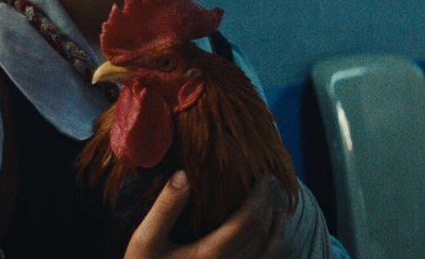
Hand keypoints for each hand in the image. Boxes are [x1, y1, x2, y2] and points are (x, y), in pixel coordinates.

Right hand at [124, 171, 286, 258]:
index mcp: (209, 255)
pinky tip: (269, 245)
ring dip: (278, 232)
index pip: (247, 220)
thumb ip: (165, 208)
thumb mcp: (145, 241)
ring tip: (279, 212)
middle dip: (270, 207)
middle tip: (272, 185)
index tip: (265, 177)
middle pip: (261, 236)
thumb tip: (184, 174)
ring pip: (268, 258)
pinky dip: (272, 254)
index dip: (261, 196)